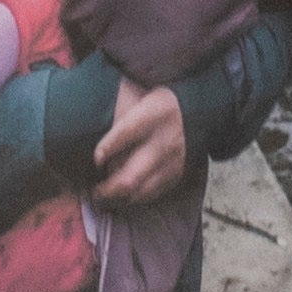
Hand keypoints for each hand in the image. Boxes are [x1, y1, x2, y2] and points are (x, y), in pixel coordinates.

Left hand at [88, 84, 193, 208]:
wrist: (200, 111)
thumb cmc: (161, 102)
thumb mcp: (141, 93)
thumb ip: (119, 107)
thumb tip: (90, 122)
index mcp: (152, 115)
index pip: (126, 133)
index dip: (107, 148)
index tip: (95, 159)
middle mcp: (162, 142)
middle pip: (131, 176)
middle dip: (108, 189)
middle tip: (93, 192)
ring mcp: (171, 162)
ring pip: (140, 191)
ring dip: (119, 199)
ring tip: (102, 199)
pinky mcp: (176, 174)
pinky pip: (153, 194)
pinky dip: (135, 199)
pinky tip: (122, 198)